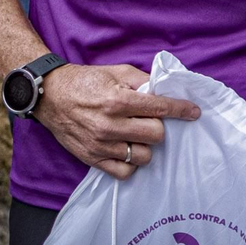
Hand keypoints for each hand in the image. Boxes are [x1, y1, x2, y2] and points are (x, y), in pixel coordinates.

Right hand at [33, 63, 199, 179]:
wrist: (50, 96)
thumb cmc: (86, 81)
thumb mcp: (116, 72)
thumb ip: (143, 80)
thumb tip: (165, 90)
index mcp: (118, 101)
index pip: (160, 109)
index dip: (181, 110)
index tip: (194, 112)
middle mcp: (110, 125)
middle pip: (156, 136)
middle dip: (159, 127)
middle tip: (151, 121)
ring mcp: (100, 145)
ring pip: (143, 156)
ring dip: (146, 145)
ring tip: (137, 135)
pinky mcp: (91, 159)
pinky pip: (124, 172)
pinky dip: (131, 163)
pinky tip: (128, 149)